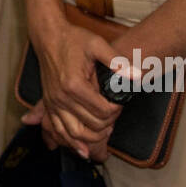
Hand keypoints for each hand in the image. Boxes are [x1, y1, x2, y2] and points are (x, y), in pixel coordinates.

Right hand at [34, 18, 134, 160]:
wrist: (48, 36)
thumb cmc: (73, 39)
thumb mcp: (97, 44)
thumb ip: (117, 61)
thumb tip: (137, 76)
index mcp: (74, 84)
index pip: (102, 111)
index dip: (116, 110)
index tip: (120, 103)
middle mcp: (61, 97)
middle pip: (91, 124)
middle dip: (108, 124)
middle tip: (115, 114)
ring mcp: (53, 102)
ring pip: (73, 132)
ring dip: (91, 138)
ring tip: (104, 133)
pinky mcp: (49, 104)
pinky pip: (57, 129)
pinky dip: (69, 142)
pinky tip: (82, 150)